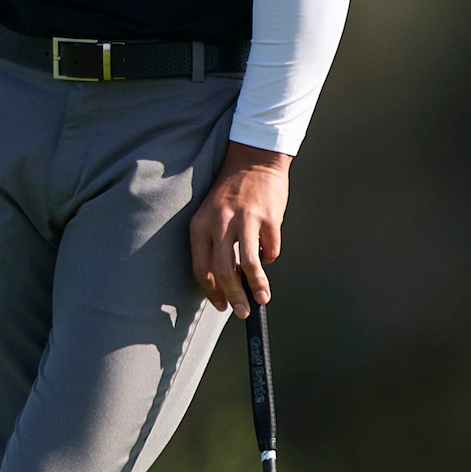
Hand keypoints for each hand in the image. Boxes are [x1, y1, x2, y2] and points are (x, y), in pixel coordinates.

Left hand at [190, 142, 292, 317]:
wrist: (253, 160)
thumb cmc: (230, 192)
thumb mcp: (211, 215)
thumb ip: (213, 244)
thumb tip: (226, 281)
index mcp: (200, 225)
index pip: (201, 268)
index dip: (211, 292)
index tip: (221, 305)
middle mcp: (220, 223)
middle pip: (223, 271)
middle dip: (233, 296)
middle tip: (241, 311)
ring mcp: (246, 220)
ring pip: (248, 264)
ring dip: (256, 285)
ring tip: (262, 298)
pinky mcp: (269, 217)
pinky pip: (270, 248)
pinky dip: (270, 256)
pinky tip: (268, 253)